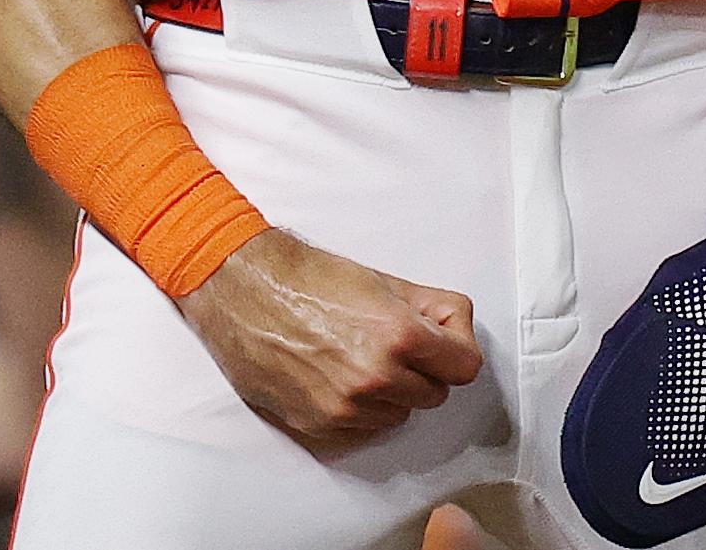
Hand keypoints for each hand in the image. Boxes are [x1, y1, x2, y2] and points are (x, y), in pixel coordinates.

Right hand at [175, 228, 480, 454]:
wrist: (240, 289)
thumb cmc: (303, 277)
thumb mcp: (380, 280)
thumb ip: (428, 307)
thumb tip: (454, 324)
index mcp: (397, 336)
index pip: (465, 367)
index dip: (456, 350)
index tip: (444, 343)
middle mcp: (374, 378)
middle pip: (434, 394)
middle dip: (422, 371)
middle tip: (395, 345)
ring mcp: (345, 407)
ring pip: (399, 414)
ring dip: (390, 393)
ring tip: (358, 356)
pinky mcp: (318, 425)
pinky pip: (364, 429)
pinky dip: (360, 410)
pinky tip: (337, 376)